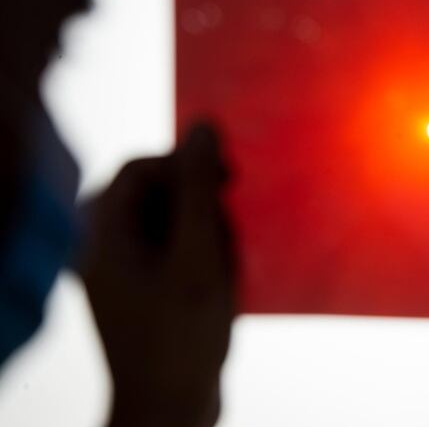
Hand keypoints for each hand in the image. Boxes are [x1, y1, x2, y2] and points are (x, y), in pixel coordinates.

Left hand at [80, 124, 234, 426]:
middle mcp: (102, 249)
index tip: (225, 178)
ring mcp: (118, 273)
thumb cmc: (183, 336)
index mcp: (103, 235)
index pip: (137, 169)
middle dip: (195, 199)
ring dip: (200, 226)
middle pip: (148, 193)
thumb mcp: (199, 255)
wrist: (169, 410)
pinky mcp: (138, 292)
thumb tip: (202, 127)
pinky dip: (196, 250)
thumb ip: (198, 189)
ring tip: (228, 252)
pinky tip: (222, 272)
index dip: (182, 163)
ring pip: (161, 222)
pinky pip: (166, 249)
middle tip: (230, 218)